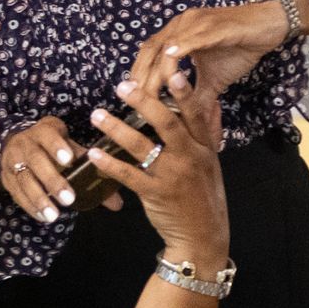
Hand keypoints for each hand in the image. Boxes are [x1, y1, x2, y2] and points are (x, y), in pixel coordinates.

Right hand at [0, 116, 118, 222]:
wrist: (14, 142)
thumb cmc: (50, 145)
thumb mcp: (68, 146)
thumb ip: (91, 167)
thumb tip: (117, 202)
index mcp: (43, 131)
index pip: (48, 135)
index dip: (57, 146)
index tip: (69, 159)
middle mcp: (24, 144)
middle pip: (36, 161)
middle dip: (52, 180)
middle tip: (69, 199)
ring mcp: (12, 162)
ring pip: (24, 179)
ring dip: (39, 199)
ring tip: (54, 216)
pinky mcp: (7, 179)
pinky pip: (16, 193)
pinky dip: (30, 206)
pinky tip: (43, 217)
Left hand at [84, 71, 227, 269]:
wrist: (203, 236)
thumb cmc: (205, 196)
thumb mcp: (213, 162)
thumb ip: (210, 131)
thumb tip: (212, 101)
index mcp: (203, 147)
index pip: (194, 114)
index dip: (184, 92)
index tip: (172, 71)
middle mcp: (189, 158)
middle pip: (166, 124)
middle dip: (143, 102)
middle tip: (122, 86)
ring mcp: (172, 176)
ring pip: (142, 147)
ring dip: (117, 129)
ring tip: (97, 115)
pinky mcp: (156, 194)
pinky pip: (129, 175)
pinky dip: (110, 164)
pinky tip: (95, 154)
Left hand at [123, 0, 296, 107]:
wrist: (268, 26)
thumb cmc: (239, 48)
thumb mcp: (214, 80)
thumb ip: (198, 97)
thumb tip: (191, 124)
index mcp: (178, 33)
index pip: (149, 53)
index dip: (137, 74)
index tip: (130, 97)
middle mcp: (181, 24)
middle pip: (151, 50)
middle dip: (141, 76)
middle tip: (133, 101)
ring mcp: (196, 22)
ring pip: (168, 46)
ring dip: (157, 70)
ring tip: (150, 93)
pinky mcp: (213, 25)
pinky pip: (193, 38)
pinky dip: (180, 49)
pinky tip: (172, 62)